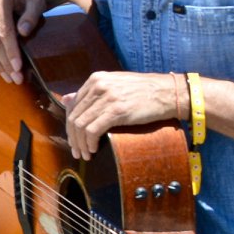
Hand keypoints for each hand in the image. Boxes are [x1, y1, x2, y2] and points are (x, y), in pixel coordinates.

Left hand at [61, 71, 183, 157]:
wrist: (167, 92)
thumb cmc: (143, 91)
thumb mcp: (114, 85)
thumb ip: (91, 92)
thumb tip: (67, 99)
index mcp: (95, 79)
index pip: (73, 105)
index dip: (70, 124)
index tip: (74, 138)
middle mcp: (98, 86)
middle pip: (74, 116)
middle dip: (73, 137)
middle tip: (77, 151)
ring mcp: (106, 98)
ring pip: (81, 125)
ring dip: (80, 143)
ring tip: (85, 154)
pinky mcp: (117, 111)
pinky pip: (92, 130)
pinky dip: (89, 142)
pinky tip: (93, 149)